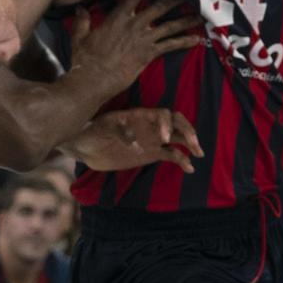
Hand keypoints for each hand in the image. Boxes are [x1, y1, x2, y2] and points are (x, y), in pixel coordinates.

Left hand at [66, 108, 203, 172]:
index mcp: (140, 116)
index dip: (167, 125)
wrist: (84, 146)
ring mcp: (151, 139)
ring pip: (177, 137)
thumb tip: (134, 140)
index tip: (165, 140)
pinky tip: (189, 168)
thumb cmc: (90, 131)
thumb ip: (118, 130)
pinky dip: (181, 160)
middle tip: (193, 144)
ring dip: (189, 143)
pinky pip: (171, 155)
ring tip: (198, 153)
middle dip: (187, 130)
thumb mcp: (101, 128)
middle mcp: (149, 126)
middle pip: (176, 122)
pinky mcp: (150, 154)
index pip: (162, 114)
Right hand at [70, 0, 203, 97]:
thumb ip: (82, 21)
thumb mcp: (79, 37)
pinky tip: (196, 39)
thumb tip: (79, 9)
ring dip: (186, 19)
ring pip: (170, 25)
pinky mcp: (149, 54)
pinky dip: (184, 42)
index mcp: (117, 17)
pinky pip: (171, 45)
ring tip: (201, 14)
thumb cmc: (84, 60)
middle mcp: (134, 24)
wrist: (93, 79)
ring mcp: (143, 39)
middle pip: (160, 6)